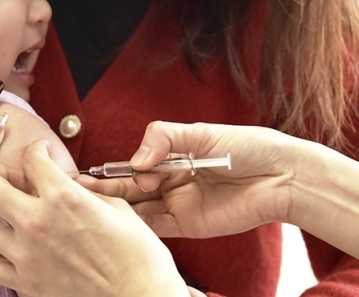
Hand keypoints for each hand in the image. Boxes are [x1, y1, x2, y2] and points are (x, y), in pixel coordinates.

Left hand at [0, 140, 190, 296]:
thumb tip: (68, 184)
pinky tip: (10, 249)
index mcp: (64, 198)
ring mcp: (25, 256)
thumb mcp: (119, 210)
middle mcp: (36, 223)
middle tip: (11, 181)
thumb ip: (85, 192)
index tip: (42, 155)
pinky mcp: (24, 285)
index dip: (38, 150)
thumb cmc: (140, 258)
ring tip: (9, 217)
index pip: (30, 157)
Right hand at [93, 122, 302, 239]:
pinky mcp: (189, 224)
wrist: (281, 175)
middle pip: (130, 187)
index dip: (113, 168)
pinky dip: (136, 225)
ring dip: (114, 208)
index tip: (90, 172)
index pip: (134, 163)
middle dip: (104, 189)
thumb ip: (164, 138)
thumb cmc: (247, 147)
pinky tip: (115, 223)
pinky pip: (157, 226)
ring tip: (87, 207)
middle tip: (77, 191)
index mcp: (172, 155)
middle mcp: (171, 180)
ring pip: (138, 208)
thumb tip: (137, 159)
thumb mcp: (202, 132)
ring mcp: (178, 203)